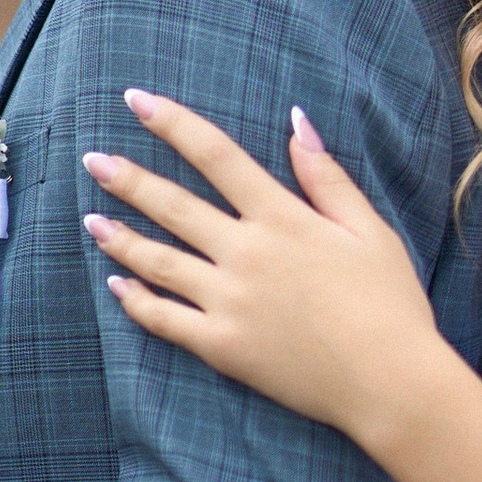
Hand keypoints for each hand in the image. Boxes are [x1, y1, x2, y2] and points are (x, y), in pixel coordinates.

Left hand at [82, 90, 448, 453]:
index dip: (172, 123)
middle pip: (173, 205)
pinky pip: (165, 320)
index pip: (215, 155)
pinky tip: (118, 285)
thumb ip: (326, 176)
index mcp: (282, 217)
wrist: (390, 381)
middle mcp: (246, 253)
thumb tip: (296, 121)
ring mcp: (229, 302)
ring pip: (159, 261)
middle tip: (92, 159)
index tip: (135, 99)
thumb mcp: (368, 229)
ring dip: (121, 237)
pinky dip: (137, 301)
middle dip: (128, 178)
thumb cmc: (389, 303)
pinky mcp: (222, 347)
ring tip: (91, 219)